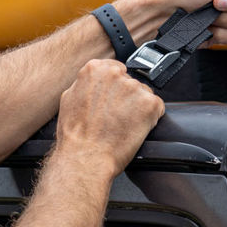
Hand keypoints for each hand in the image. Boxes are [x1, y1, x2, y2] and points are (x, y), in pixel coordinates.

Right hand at [55, 59, 164, 176]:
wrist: (86, 157)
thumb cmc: (76, 135)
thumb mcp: (69, 98)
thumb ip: (86, 84)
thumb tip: (94, 82)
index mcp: (95, 69)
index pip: (116, 70)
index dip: (115, 89)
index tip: (112, 101)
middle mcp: (116, 74)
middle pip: (131, 82)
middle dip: (127, 98)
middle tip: (115, 117)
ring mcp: (134, 87)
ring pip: (144, 95)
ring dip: (138, 109)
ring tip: (123, 126)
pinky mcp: (149, 103)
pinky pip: (156, 108)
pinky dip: (150, 120)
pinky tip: (134, 129)